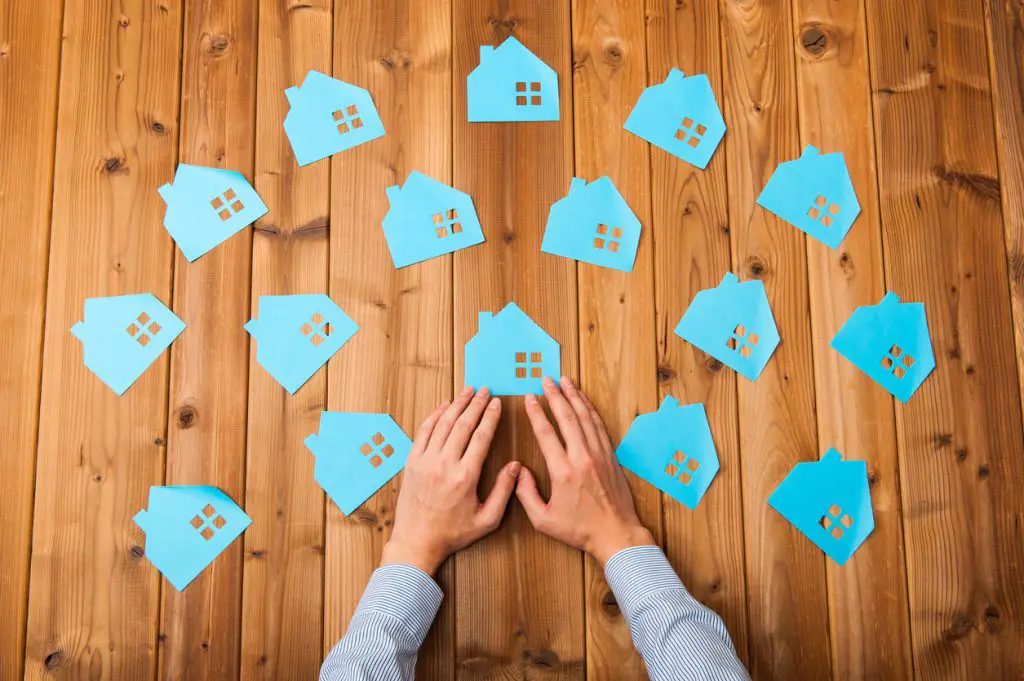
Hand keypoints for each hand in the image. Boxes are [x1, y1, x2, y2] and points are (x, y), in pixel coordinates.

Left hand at [381, 386, 519, 575]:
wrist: (417, 542)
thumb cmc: (453, 533)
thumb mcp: (487, 520)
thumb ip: (503, 492)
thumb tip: (516, 467)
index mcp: (465, 477)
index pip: (481, 437)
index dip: (490, 417)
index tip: (497, 403)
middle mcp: (444, 465)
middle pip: (462, 425)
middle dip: (475, 404)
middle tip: (485, 390)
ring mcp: (425, 462)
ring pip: (442, 424)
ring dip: (456, 405)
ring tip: (467, 391)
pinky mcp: (411, 463)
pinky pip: (423, 432)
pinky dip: (433, 416)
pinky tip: (443, 406)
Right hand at [516, 376, 653, 565]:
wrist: (615, 534)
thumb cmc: (579, 529)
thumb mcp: (543, 519)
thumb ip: (526, 493)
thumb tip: (518, 471)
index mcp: (563, 471)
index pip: (546, 433)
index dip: (536, 412)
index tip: (529, 398)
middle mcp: (582, 458)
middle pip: (567, 418)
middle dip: (555, 395)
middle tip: (546, 380)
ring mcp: (599, 455)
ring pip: (586, 418)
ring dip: (574, 397)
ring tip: (565, 381)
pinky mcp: (610, 457)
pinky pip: (599, 426)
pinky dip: (590, 410)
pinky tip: (584, 401)